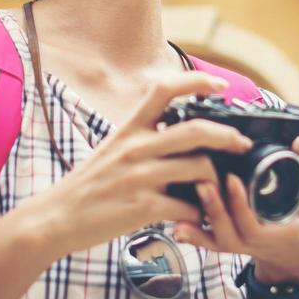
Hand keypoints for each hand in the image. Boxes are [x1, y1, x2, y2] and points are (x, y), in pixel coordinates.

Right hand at [39, 71, 252, 253]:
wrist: (56, 217)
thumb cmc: (89, 184)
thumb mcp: (112, 147)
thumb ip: (144, 136)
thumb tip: (181, 131)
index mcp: (129, 127)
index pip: (164, 89)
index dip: (197, 81)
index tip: (221, 86)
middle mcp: (135, 147)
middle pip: (195, 130)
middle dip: (228, 136)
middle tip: (242, 145)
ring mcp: (139, 177)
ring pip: (199, 169)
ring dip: (216, 181)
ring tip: (218, 190)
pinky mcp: (142, 207)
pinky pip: (187, 206)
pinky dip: (200, 213)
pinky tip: (199, 217)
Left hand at [174, 135, 298, 284]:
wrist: (298, 254)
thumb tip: (298, 144)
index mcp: (275, 237)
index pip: (251, 228)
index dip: (239, 206)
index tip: (233, 179)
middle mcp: (252, 246)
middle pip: (226, 236)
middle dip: (213, 210)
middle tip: (204, 182)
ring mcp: (237, 247)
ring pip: (212, 241)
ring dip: (197, 223)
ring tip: (188, 197)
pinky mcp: (227, 242)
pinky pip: (207, 241)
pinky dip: (192, 234)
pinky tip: (177, 223)